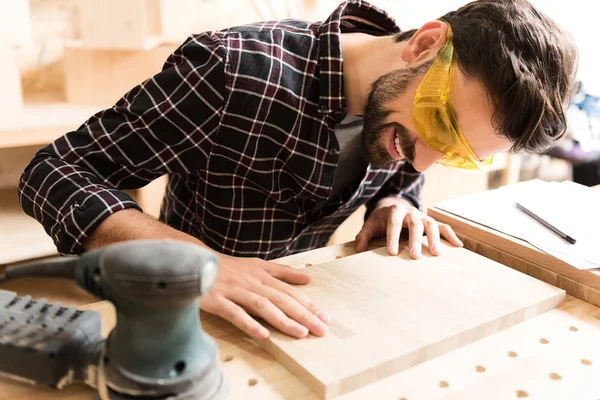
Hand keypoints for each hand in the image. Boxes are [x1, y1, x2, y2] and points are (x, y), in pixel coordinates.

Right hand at [199, 254, 329, 339]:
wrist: (194, 260)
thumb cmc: (228, 267)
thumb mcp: (257, 265)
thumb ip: (282, 272)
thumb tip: (308, 278)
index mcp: (262, 273)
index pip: (289, 291)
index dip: (308, 304)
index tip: (325, 318)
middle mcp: (251, 281)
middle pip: (281, 299)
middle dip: (303, 314)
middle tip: (321, 329)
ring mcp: (234, 290)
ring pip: (262, 305)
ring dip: (283, 320)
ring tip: (300, 333)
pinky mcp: (217, 300)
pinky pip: (235, 313)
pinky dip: (249, 323)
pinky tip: (263, 334)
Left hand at [355, 197, 462, 258]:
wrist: (393, 206)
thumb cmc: (381, 219)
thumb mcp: (370, 225)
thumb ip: (363, 236)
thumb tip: (359, 249)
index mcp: (394, 211)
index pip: (393, 224)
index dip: (393, 238)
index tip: (393, 252)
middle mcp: (410, 212)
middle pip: (414, 224)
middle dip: (415, 240)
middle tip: (414, 256)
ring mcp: (422, 216)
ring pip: (430, 224)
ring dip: (434, 239)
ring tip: (436, 254)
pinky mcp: (430, 221)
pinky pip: (442, 227)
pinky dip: (451, 235)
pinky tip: (458, 246)